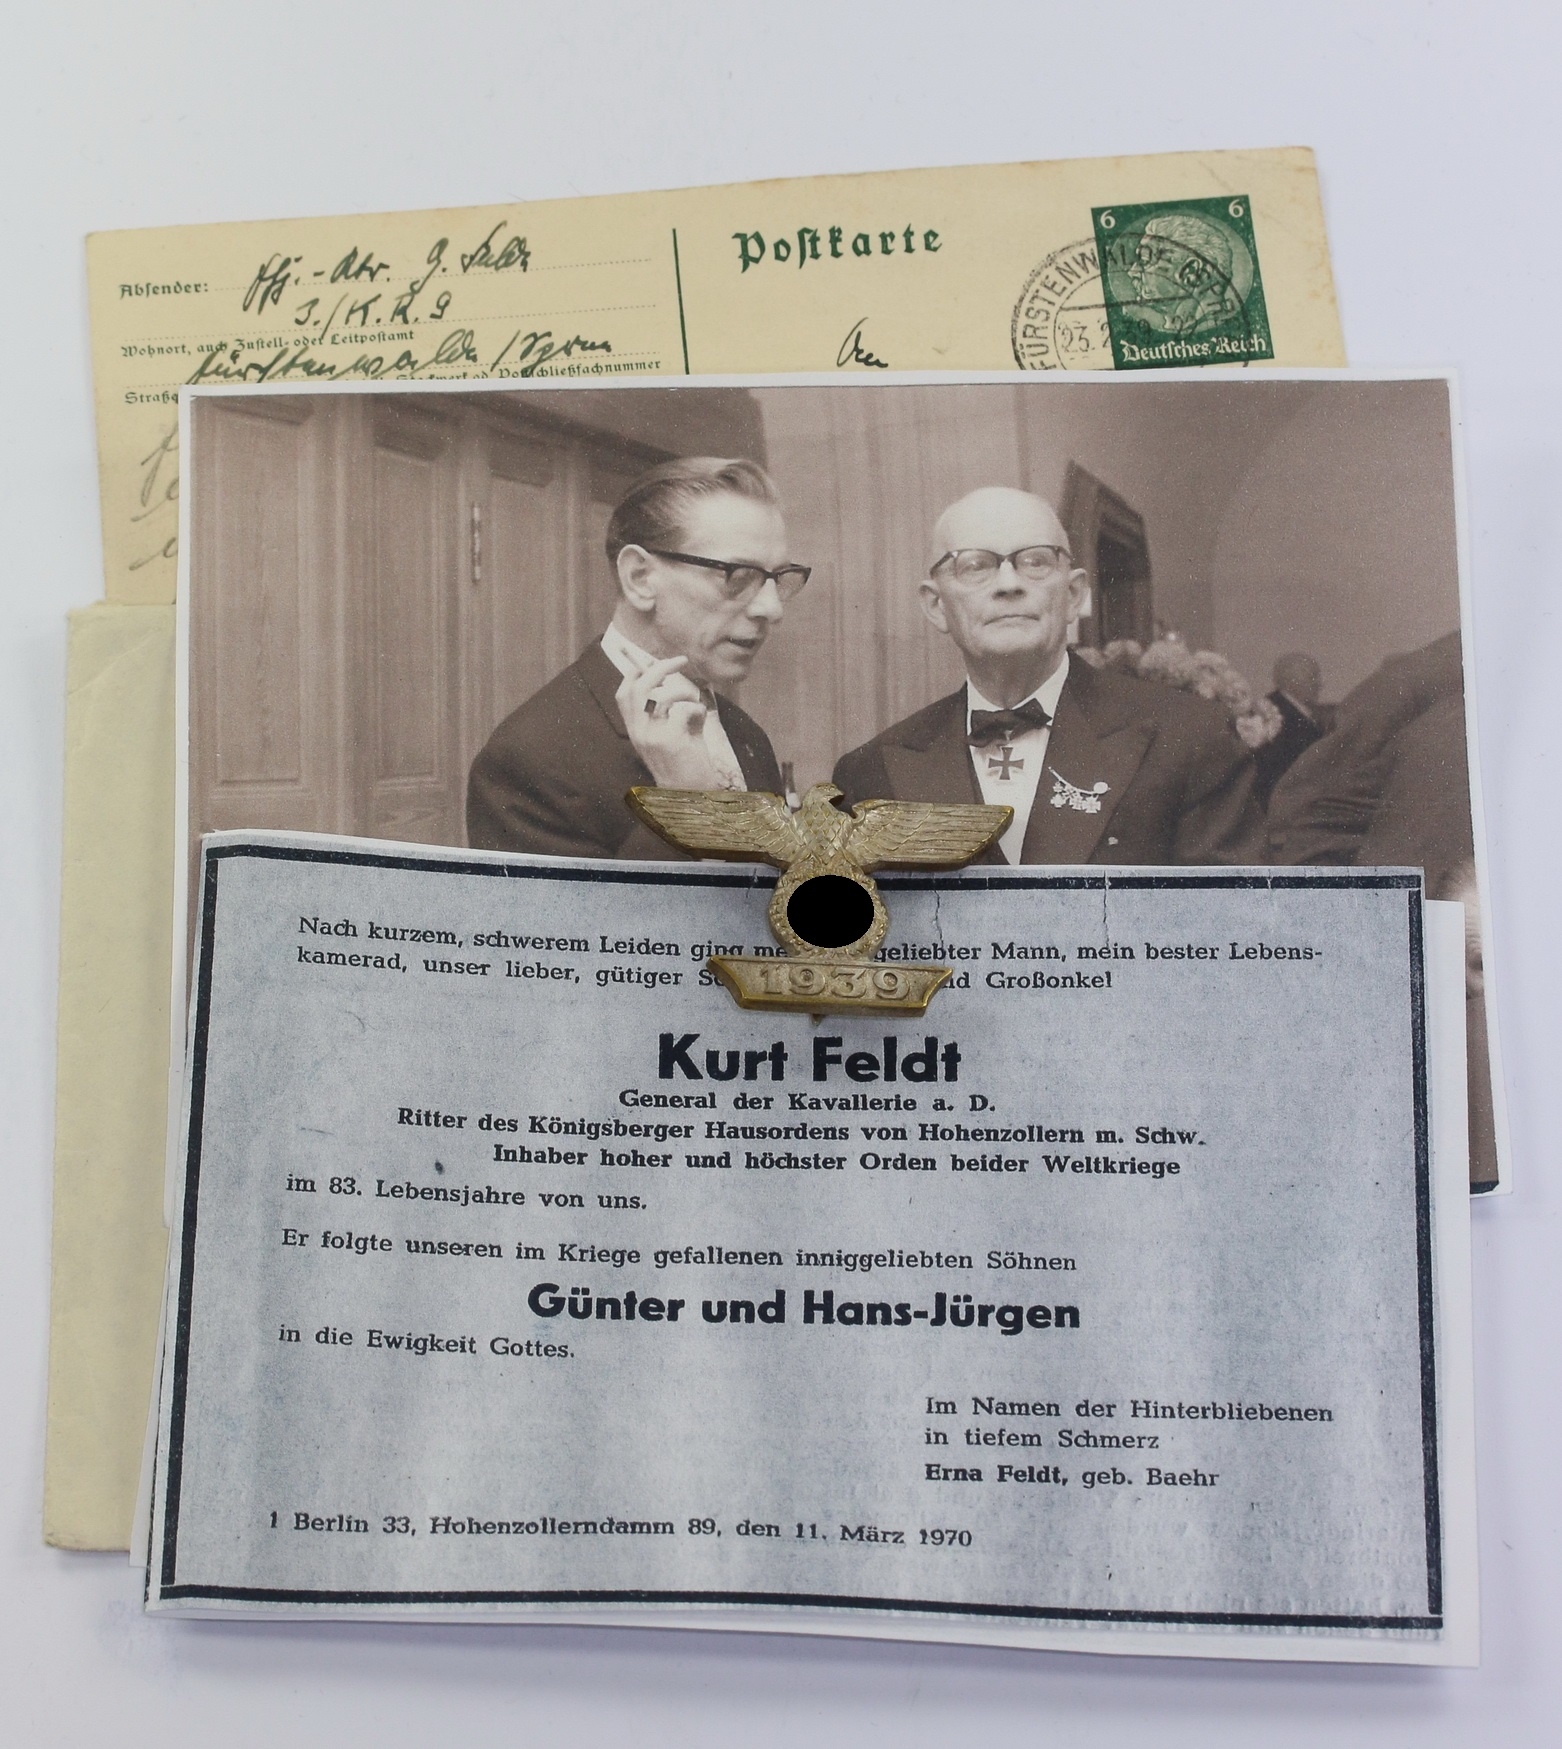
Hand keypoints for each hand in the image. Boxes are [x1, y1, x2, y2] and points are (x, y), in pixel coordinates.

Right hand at [615, 653, 724, 789]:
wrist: (690, 796)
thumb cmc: (684, 764)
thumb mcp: (670, 736)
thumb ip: (669, 714)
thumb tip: (679, 685)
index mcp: (635, 730)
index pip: (624, 694)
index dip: (636, 673)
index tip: (651, 662)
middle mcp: (639, 732)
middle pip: (640, 687)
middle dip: (661, 668)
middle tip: (681, 660)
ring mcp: (653, 736)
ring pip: (662, 695)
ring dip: (684, 690)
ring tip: (694, 699)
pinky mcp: (671, 740)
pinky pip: (685, 710)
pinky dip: (697, 709)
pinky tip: (700, 720)